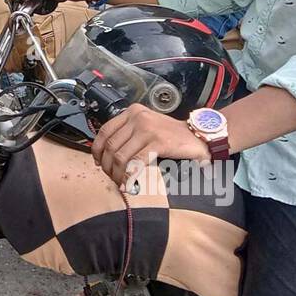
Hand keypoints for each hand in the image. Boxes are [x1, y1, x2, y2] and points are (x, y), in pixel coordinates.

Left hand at [92, 105, 208, 188]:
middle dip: (107, 165)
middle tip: (111, 177)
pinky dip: (129, 175)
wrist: (198, 136)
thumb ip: (129, 134)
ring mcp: (147, 129)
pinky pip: (136, 162)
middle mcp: (137, 117)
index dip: (97, 149)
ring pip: (120, 155)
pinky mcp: (157, 142)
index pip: (105, 131)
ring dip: (117, 173)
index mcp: (132, 112)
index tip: (97, 161)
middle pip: (111, 145)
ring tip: (120, 182)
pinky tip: (129, 184)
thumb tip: (108, 154)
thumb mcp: (147, 127)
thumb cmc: (172, 135)